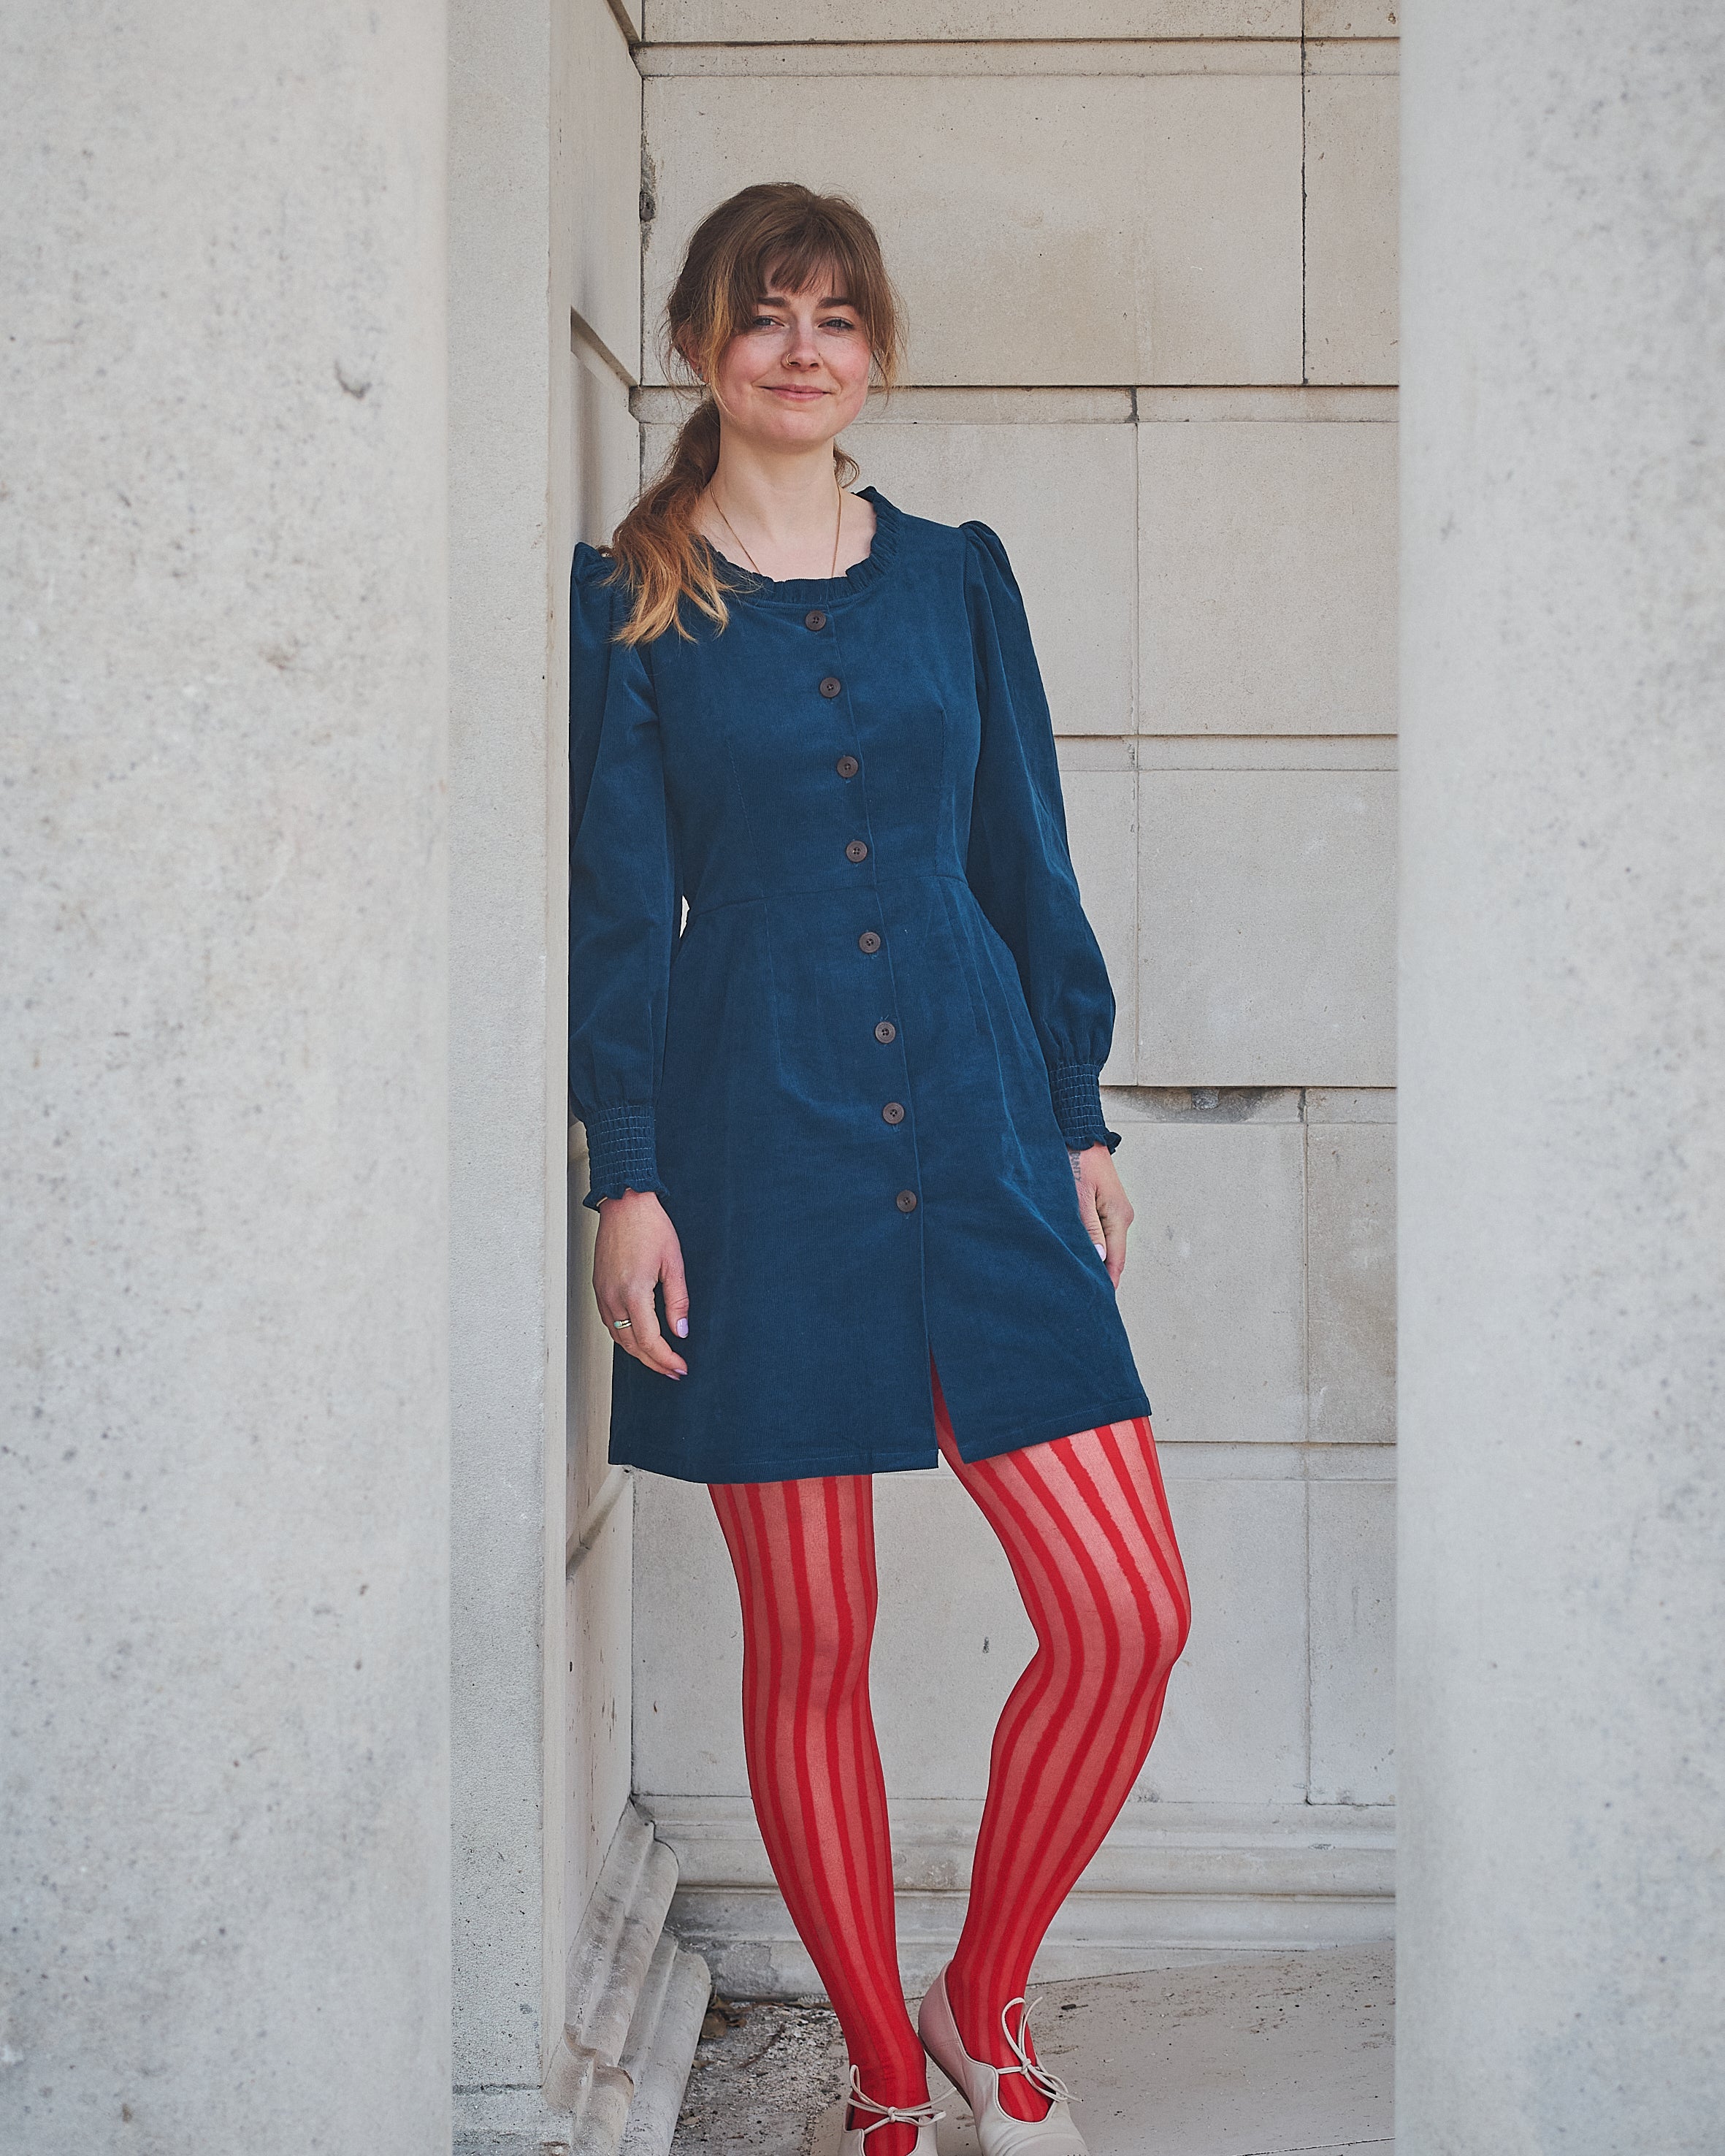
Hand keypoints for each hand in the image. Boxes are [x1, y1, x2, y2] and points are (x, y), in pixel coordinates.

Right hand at [593, 1189, 689, 1378]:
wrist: (625, 1203)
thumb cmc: (651, 1227)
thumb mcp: (674, 1263)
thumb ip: (678, 1301)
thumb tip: (680, 1332)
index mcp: (634, 1292)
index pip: (650, 1341)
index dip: (666, 1359)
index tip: (680, 1367)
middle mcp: (613, 1297)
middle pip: (632, 1345)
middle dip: (654, 1362)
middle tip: (673, 1370)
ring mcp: (602, 1293)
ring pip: (618, 1337)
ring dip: (638, 1352)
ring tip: (659, 1359)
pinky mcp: (598, 1287)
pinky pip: (609, 1322)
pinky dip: (624, 1336)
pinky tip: (638, 1338)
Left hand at [1070, 1144, 1132, 1287]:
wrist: (1080, 1132)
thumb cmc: (1077, 1159)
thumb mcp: (1079, 1197)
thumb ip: (1088, 1229)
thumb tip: (1097, 1259)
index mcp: (1119, 1216)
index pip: (1116, 1260)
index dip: (1108, 1282)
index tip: (1098, 1301)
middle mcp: (1122, 1216)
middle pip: (1113, 1255)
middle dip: (1099, 1274)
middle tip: (1082, 1294)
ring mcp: (1115, 1210)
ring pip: (1106, 1244)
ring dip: (1094, 1259)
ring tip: (1077, 1278)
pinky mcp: (1105, 1205)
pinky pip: (1101, 1231)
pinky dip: (1092, 1244)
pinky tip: (1079, 1252)